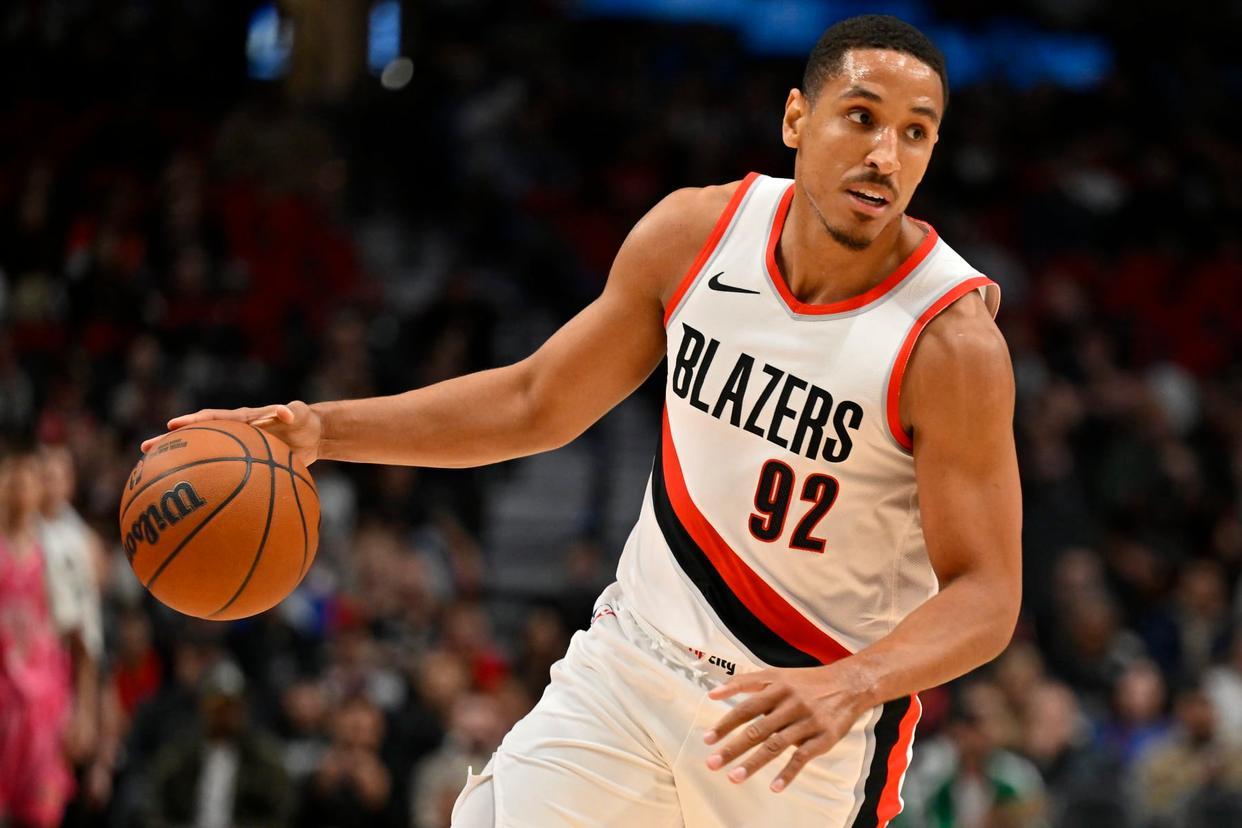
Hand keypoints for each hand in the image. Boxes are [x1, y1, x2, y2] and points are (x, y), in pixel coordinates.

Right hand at [141, 401, 322, 466]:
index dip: (193, 421)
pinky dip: (207, 481)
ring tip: (154, 474)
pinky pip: (221, 472)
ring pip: (203, 455)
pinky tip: (196, 499)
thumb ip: (292, 411)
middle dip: (171, 441)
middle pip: (197, 437)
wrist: (312, 434)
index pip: (213, 418)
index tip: (172, 426)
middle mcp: (232, 432)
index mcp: (242, 419)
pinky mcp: (242, 462)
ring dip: (181, 463)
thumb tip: (286, 413)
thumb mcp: (301, 414)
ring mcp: (235, 447)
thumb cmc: (305, 420)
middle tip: (145, 449)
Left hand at [703, 664, 868, 792]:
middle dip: (733, 747)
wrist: (849, 684)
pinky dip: (788, 773)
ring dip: (753, 763)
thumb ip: (745, 682)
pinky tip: (774, 787)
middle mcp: (790, 704)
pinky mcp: (823, 738)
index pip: (745, 708)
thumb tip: (713, 694)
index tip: (707, 739)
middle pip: (757, 729)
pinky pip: (802, 757)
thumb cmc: (807, 681)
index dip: (725, 724)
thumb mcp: (777, 674)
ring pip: (776, 745)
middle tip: (713, 763)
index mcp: (776, 688)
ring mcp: (807, 722)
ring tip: (734, 777)